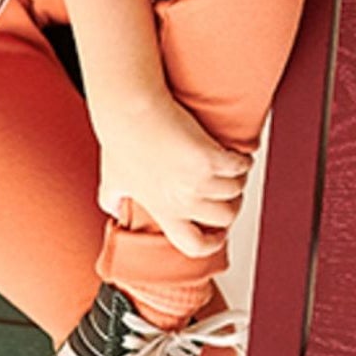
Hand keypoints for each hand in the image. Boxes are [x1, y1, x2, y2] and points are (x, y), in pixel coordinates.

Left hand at [94, 94, 252, 258]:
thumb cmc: (121, 139)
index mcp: (162, 210)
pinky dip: (243, 160)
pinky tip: (238, 154)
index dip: (211, 243)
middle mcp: (182, 201)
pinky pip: (240, 166)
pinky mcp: (211, 158)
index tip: (218, 234)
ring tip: (234, 168)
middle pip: (225, 217)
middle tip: (229, 189)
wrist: (131, 110)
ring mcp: (198, 181)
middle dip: (231, 204)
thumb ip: (112, 199)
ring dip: (238, 179)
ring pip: (236, 190)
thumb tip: (115, 208)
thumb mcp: (113, 178)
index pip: (193, 245)